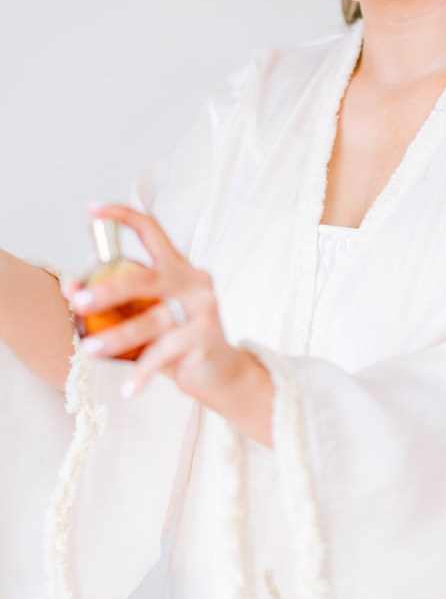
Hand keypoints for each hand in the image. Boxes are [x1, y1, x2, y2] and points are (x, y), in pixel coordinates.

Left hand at [63, 205, 273, 444]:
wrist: (222, 374)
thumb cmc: (178, 340)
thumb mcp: (149, 315)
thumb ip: (119, 302)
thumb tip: (70, 288)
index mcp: (178, 267)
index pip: (151, 230)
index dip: (121, 216)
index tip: (91, 210)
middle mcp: (193, 281)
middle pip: (146, 277)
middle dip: (109, 289)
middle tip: (79, 302)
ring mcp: (202, 309)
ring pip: (152, 320)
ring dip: (117, 336)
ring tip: (89, 349)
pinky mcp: (205, 338)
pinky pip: (164, 354)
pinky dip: (142, 372)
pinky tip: (129, 388)